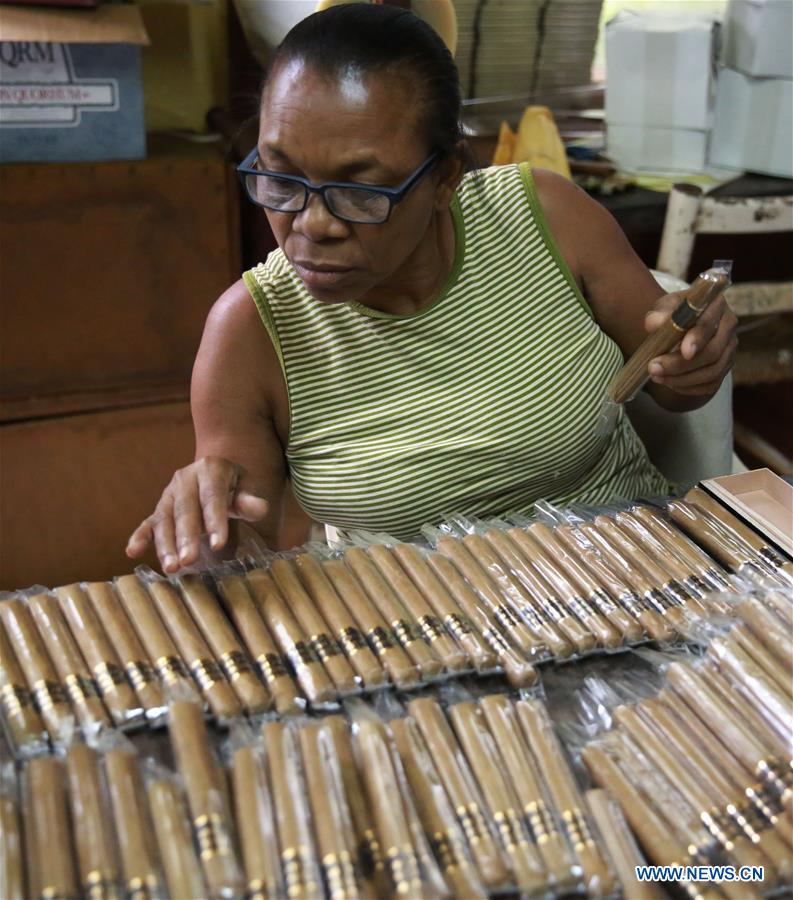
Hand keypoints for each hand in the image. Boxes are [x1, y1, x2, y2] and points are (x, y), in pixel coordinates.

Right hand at [126, 456, 268, 573]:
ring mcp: (169, 493)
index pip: (212, 497)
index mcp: (211, 469)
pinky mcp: (159, 508)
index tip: (219, 545)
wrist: (215, 473)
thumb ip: (251, 499)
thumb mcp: (248, 486)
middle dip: (186, 537)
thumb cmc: (236, 486)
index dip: (215, 521)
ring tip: (171, 567)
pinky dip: (140, 536)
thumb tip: (259, 508)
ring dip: (165, 544)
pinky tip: (133, 551)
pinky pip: (148, 522)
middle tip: (189, 561)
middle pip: (185, 511)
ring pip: (164, 519)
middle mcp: (185, 478)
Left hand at [644, 292, 737, 395]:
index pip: (709, 325)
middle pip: (712, 353)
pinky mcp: (725, 367)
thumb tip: (654, 323)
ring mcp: (729, 349)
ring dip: (682, 379)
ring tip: (656, 376)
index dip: (698, 339)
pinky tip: (670, 383)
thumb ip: (659, 313)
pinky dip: (689, 388)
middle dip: (681, 365)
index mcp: (716, 306)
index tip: (684, 352)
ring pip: (712, 372)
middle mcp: (728, 327)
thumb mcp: (664, 307)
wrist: (681, 324)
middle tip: (654, 368)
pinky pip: (711, 385)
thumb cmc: (673, 313)